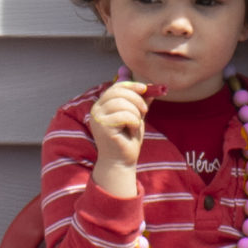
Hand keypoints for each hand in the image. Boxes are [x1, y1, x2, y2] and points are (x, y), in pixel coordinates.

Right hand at [86, 78, 149, 196]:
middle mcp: (96, 109)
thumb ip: (140, 102)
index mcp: (103, 105)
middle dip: (137, 99)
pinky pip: (124, 115)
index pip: (115, 87)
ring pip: (122, 103)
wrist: (121, 162)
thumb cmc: (128, 139)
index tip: (145, 88)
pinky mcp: (102, 127)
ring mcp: (97, 118)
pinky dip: (134, 122)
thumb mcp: (136, 116)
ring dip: (135, 114)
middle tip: (145, 110)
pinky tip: (132, 131)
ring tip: (135, 125)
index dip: (131, 85)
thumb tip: (151, 87)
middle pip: (118, 92)